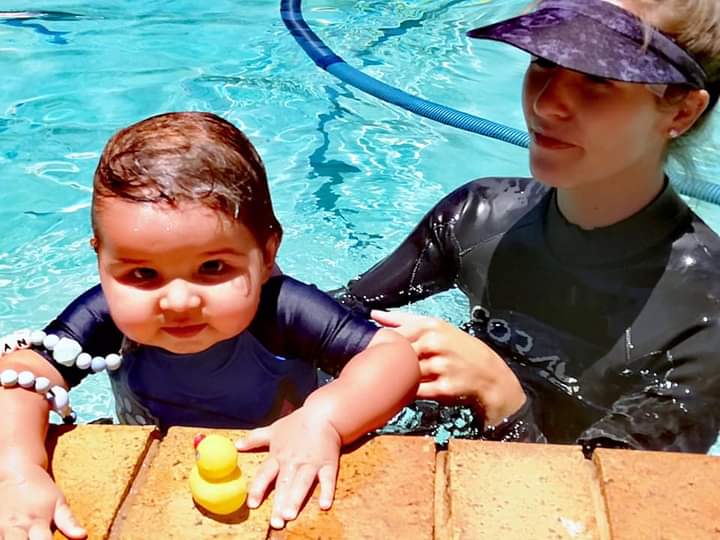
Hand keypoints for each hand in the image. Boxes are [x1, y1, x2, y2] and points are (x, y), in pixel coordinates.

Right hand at [0, 459, 85, 539]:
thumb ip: (69, 523)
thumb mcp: (59, 504)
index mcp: (36, 523)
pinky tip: (11, 536)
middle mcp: (16, 528)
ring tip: (24, 537)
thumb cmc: (41, 492)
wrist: (15, 474)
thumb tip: (83, 536)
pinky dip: (3, 538)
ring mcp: (0, 528)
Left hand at [235, 406, 341, 528]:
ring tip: (290, 515)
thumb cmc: (297, 423)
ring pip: (303, 483)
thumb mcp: (274, 430)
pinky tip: (324, 505)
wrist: (323, 414)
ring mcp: (311, 464)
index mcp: (279, 455)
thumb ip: (255, 439)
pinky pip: (328, 480)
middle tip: (275, 521)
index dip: (258, 489)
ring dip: (297, 499)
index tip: (252, 504)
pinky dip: (327, 492)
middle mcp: (293, 462)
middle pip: (285, 484)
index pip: (266, 474)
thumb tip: (236, 445)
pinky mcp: (328, 464)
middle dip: (279, 503)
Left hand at [371, 310, 525, 425]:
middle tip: (384, 365)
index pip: (395, 331)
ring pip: (405, 373)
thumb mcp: (437, 327)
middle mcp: (435, 343)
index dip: (382, 340)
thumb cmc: (458, 348)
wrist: (488, 374)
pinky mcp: (442, 388)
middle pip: (397, 352)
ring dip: (400, 377)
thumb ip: (405, 320)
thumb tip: (375, 315)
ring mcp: (440, 366)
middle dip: (388, 360)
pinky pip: (415, 391)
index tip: (375, 346)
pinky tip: (410, 388)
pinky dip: (409, 391)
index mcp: (431, 325)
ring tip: (400, 377)